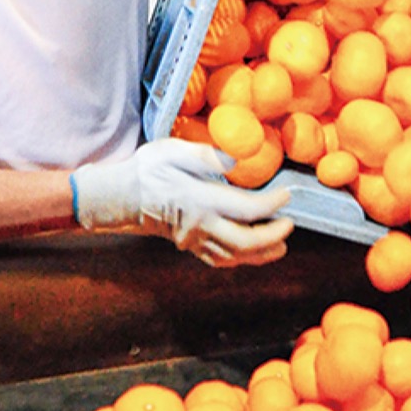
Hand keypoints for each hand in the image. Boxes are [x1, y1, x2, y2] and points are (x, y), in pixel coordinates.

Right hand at [70, 138, 292, 267]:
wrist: (121, 196)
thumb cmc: (147, 169)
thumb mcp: (173, 150)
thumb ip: (206, 155)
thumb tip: (234, 160)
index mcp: (200, 200)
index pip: (246, 208)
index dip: (271, 205)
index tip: (287, 196)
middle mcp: (200, 225)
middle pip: (245, 242)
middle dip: (273, 237)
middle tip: (289, 225)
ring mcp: (194, 240)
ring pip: (235, 256)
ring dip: (262, 253)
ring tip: (281, 245)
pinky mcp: (189, 246)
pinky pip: (220, 259)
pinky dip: (241, 259)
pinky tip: (253, 253)